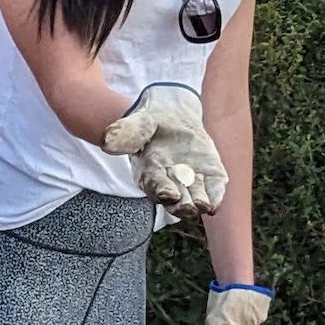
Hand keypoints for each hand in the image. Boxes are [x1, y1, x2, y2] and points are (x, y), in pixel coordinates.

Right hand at [101, 83, 226, 216]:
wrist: (175, 117)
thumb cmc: (153, 123)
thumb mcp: (140, 122)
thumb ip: (128, 133)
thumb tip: (108, 142)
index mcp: (150, 172)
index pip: (155, 186)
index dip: (162, 190)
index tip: (169, 194)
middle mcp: (170, 183)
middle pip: (176, 200)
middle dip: (182, 205)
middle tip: (189, 207)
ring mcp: (191, 182)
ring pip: (195, 198)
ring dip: (199, 203)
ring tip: (203, 205)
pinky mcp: (209, 177)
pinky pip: (214, 190)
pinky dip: (216, 196)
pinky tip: (216, 202)